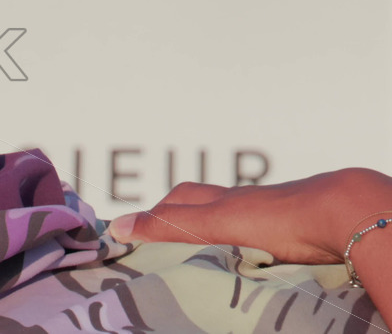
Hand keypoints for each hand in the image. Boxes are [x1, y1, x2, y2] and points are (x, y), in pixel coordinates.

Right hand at [108, 168, 391, 265]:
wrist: (337, 212)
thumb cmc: (274, 216)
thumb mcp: (210, 224)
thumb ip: (167, 227)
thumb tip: (116, 226)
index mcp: (217, 201)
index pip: (177, 202)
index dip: (154, 213)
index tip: (133, 228)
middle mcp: (240, 203)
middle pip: (202, 204)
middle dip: (179, 216)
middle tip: (162, 235)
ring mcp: (267, 215)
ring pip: (232, 219)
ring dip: (212, 230)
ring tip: (200, 248)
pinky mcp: (291, 229)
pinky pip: (258, 234)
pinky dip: (242, 241)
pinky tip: (246, 253)